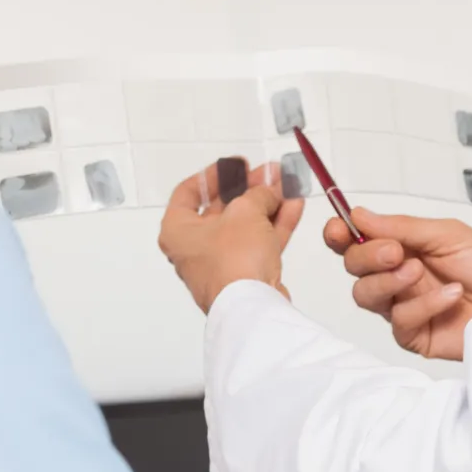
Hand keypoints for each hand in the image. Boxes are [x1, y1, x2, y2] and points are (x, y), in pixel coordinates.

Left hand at [160, 163, 303, 314]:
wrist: (251, 306)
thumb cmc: (233, 260)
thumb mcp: (245, 211)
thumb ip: (258, 193)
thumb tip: (268, 189)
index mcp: (178, 230)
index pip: (188, 193)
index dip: (213, 175)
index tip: (235, 165)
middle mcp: (195, 248)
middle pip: (221, 209)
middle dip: (249, 188)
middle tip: (269, 174)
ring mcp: (221, 263)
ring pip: (245, 226)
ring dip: (267, 204)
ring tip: (287, 184)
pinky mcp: (244, 276)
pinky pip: (259, 243)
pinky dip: (275, 224)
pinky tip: (294, 206)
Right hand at [324, 209, 471, 359]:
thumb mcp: (449, 234)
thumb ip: (403, 227)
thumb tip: (358, 216)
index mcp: (402, 248)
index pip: (357, 242)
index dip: (340, 235)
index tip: (339, 229)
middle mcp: (397, 278)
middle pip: (354, 269)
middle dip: (367, 256)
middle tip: (394, 252)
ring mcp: (403, 308)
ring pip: (366, 296)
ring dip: (388, 281)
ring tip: (418, 272)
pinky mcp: (415, 336)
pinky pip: (400, 321)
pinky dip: (423, 305)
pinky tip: (450, 295)